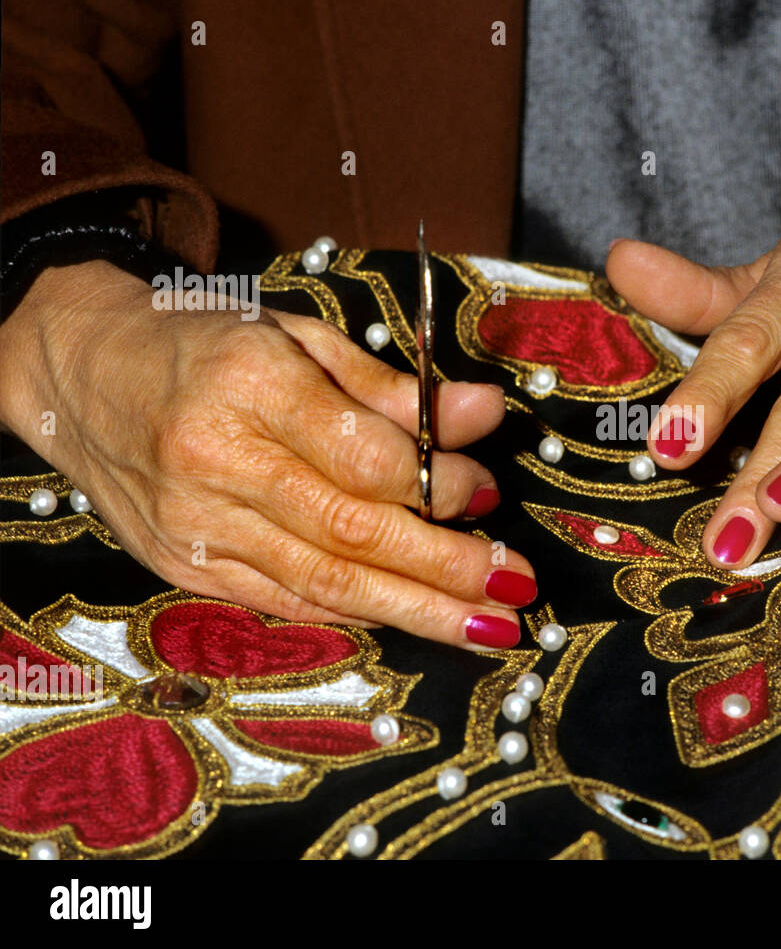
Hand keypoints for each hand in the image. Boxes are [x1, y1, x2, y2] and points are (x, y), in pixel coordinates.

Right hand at [0, 260, 532, 648]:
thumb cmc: (203, 343)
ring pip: (325, 585)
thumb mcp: (299, 337)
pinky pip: (287, 602)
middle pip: (353, 535)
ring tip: (488, 625)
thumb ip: (393, 386)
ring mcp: (196, 527)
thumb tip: (485, 411)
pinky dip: (358, 615)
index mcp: (250, 386)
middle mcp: (217, 464)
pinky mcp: (186, 568)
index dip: (438, 484)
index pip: (365, 459)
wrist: (81, 375)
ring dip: (418, 612)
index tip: (489, 492)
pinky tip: (412, 620)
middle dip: (446, 568)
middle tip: (516, 585)